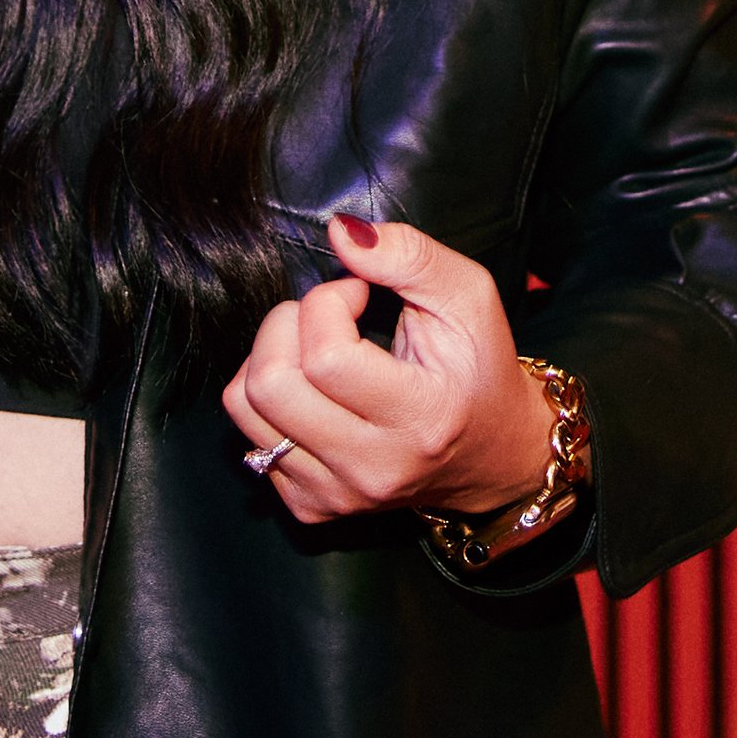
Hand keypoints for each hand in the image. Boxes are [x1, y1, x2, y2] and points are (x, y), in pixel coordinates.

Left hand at [219, 214, 559, 526]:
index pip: (326, 358)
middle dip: (285, 325)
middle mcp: (374, 468)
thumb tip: (340, 232)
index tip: (358, 293)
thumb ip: (408, 255)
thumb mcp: (467, 297)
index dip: (329, 302)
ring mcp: (338, 493)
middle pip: (271, 385)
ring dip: (269, 357)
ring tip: (315, 347)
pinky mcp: (312, 505)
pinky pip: (249, 435)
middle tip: (326, 316)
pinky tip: (314, 390)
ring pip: (245, 406)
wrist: (491, 454)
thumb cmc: (479, 368)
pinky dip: (270, 398)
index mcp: (421, 421)